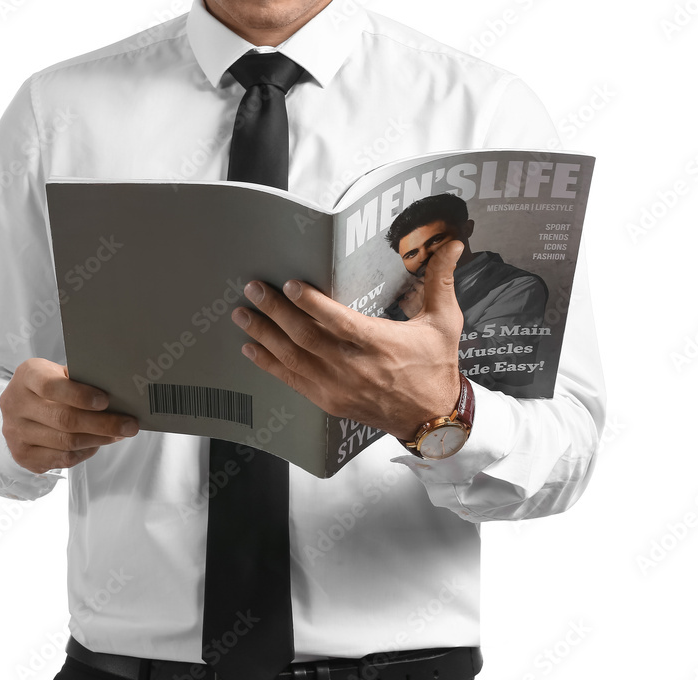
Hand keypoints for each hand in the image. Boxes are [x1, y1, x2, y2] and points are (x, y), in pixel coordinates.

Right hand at [0, 358, 137, 473]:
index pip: (51, 387)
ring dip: (99, 440)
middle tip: (130, 425)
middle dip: (103, 424)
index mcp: (27, 376)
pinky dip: (86, 452)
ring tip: (120, 434)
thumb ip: (83, 380)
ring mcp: (15, 432)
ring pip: (66, 442)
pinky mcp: (22, 455)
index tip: (106, 401)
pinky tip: (98, 443)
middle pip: (63, 419)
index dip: (80, 395)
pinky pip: (62, 459)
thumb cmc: (52, 386)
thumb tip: (121, 394)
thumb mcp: (61, 374)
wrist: (21, 408)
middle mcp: (15, 404)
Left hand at [233, 241, 465, 440]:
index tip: (290, 285)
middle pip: (306, 337)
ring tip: (242, 314)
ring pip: (293, 358)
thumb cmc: (435, 367)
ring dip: (265, 335)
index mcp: (380, 344)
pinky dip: (269, 364)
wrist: (431, 419)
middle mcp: (354, 367)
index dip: (312, 304)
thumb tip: (454, 244)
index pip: (339, 322)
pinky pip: (292, 381)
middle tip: (253, 289)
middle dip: (275, 312)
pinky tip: (251, 349)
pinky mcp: (328, 401)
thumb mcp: (444, 323)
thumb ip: (441, 281)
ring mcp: (337, 387)